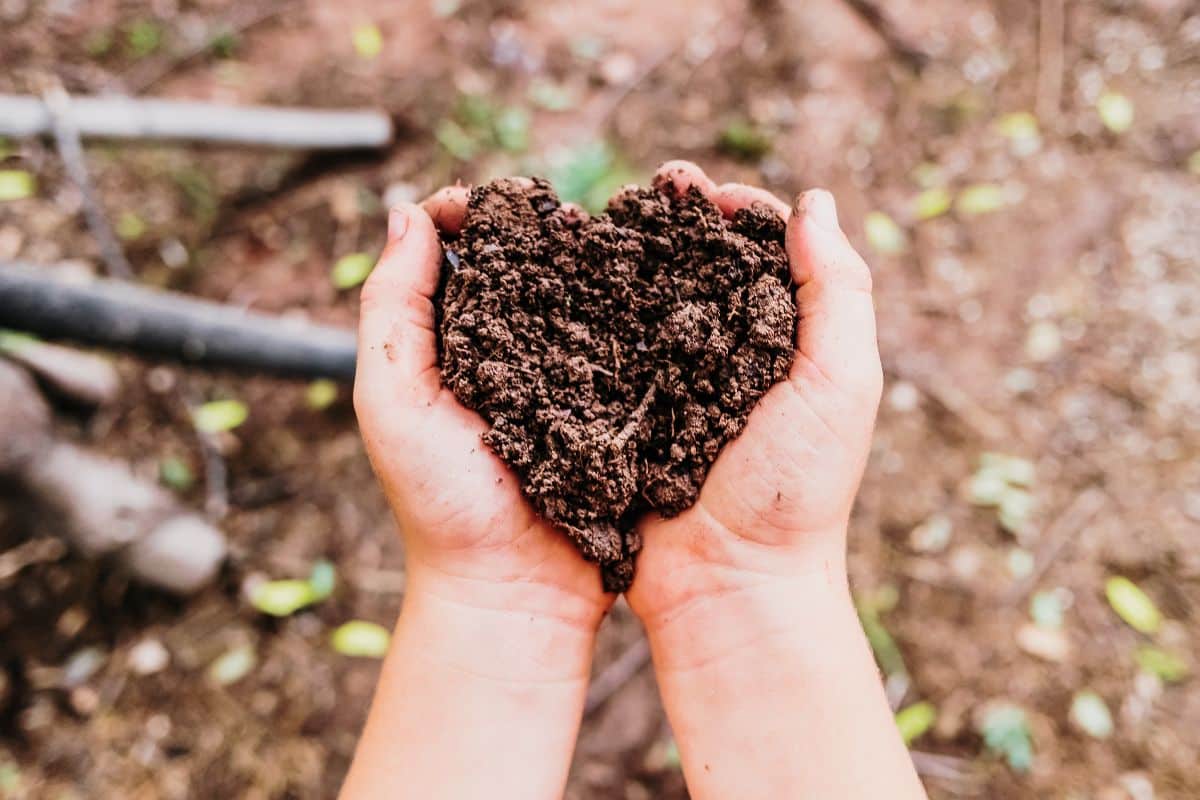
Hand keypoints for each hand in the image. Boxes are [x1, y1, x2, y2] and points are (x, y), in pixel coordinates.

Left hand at [353, 188, 612, 644]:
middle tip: (565, 210)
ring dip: (597, 264)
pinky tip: (656, 289)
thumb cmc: (442, 502)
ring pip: (581, 298)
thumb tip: (405, 212)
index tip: (492, 201)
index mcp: (448, 344)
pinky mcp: (615, 405)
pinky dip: (638, 314)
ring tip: (616, 236)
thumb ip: (392, 308)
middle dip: (541, 228)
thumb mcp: (392, 400)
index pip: (454, 254)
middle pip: (523, 265)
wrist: (515, 589)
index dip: (468, 215)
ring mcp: (566, 376)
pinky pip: (628, 346)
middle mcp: (508, 351)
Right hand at [625, 161, 882, 655]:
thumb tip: (814, 201)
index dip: (740, 211)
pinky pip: (609, 347)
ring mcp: (674, 380)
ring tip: (608, 217)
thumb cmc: (794, 489)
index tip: (708, 192)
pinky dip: (595, 309)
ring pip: (651, 297)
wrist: (728, 583)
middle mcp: (730, 352)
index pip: (767, 252)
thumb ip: (838, 292)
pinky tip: (572, 279)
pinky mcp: (627, 408)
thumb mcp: (840, 384)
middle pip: (703, 263)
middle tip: (656, 182)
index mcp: (787, 341)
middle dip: (679, 217)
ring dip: (633, 252)